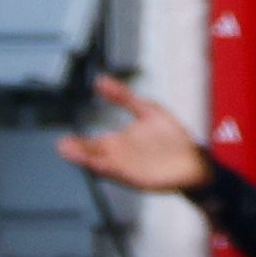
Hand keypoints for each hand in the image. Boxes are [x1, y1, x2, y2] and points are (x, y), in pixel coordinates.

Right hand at [55, 75, 208, 192]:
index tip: (62, 140)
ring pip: (101, 164)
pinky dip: (109, 168)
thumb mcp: (147, 111)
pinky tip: (99, 163)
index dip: (76, 143)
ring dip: (87, 160)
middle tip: (62, 146)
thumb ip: (123, 97)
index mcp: (117, 143)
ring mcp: (127, 166)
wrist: (193, 160)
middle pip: (92, 154)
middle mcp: (118, 156)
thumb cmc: (170, 138)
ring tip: (72, 154)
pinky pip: (120, 172)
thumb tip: (100, 80)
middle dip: (77, 151)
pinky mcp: (138, 175)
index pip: (90, 143)